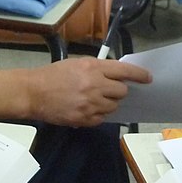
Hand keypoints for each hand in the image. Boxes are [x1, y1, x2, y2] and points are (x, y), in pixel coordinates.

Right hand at [28, 57, 151, 126]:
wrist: (33, 92)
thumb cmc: (53, 75)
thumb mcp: (77, 63)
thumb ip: (97, 68)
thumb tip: (115, 75)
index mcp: (93, 68)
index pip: (124, 71)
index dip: (139, 74)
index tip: (148, 78)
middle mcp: (95, 85)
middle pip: (122, 91)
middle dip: (118, 91)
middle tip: (107, 89)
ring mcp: (90, 104)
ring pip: (113, 106)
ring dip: (108, 103)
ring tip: (92, 99)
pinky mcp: (84, 119)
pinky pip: (102, 118)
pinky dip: (98, 114)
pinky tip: (86, 108)